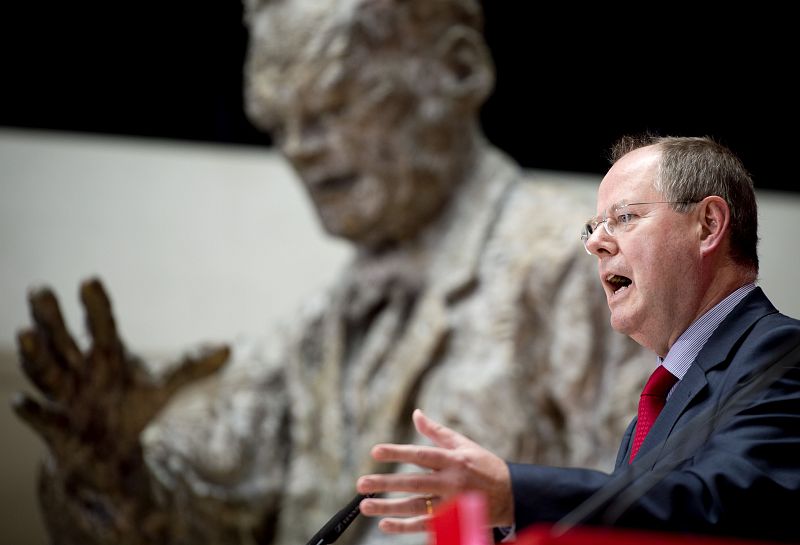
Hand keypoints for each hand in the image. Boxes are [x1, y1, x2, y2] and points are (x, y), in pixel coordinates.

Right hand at [12, 277, 229, 543]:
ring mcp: (63, 398)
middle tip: (40, 290)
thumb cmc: (128, 406)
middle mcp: (78, 370)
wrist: (105, 452)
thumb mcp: (161, 387)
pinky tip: (21, 402)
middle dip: (50, 318)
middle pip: (62, 340)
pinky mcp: (56, 429)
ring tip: (24, 333)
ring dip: (35, 356)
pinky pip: (41, 419)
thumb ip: (190, 367)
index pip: (101, 325)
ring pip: (46, 373)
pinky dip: (31, 411)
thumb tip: (229, 348)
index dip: (96, 305)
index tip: (90, 280)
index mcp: (105, 354)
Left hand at [356, 408, 513, 533]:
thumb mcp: (464, 445)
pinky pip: (425, 525)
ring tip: (366, 505)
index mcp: (453, 460)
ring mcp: (451, 504)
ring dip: (389, 507)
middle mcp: (451, 482)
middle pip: (413, 483)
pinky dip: (404, 527)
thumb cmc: (484, 465)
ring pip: (416, 507)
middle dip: (386, 483)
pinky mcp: (453, 521)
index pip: (421, 455)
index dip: (398, 452)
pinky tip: (385, 524)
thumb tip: (416, 414)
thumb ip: (437, 432)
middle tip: (361, 483)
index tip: (375, 451)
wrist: (512, 495)